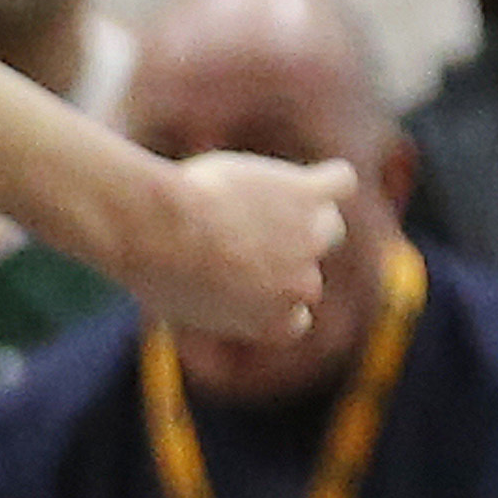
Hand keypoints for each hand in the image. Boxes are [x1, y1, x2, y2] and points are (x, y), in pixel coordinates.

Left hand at [133, 153, 352, 344]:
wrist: (161, 235)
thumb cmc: (157, 269)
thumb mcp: (180, 300)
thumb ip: (215, 297)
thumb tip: (213, 276)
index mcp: (272, 324)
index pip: (296, 317)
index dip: (272, 297)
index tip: (244, 282)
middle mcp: (301, 288)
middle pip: (306, 270)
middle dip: (276, 256)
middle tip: (230, 237)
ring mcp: (311, 240)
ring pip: (326, 224)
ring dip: (299, 214)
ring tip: (254, 203)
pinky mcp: (310, 195)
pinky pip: (340, 181)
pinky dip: (326, 176)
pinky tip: (304, 174)